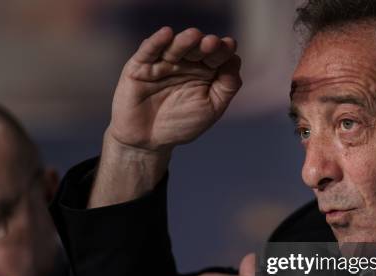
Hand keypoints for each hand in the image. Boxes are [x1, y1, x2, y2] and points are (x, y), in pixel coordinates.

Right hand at [108, 26, 241, 152]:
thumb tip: (236, 59)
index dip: (223, 50)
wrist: (149, 142)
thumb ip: (227, 86)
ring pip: (174, 47)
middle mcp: (184, 62)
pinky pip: (148, 51)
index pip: (216, 55)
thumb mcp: (212, 108)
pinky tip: (166, 34)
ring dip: (184, 41)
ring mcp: (162, 63)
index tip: (229, 46)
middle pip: (197, 48)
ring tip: (194, 36)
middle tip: (211, 43)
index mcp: (204, 70)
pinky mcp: (139, 66)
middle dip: (205, 45)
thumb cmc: (182, 124)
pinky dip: (156, 42)